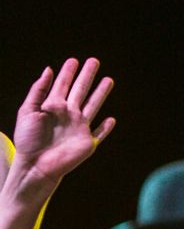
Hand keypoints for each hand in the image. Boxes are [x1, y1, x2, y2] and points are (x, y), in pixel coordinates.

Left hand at [10, 58, 114, 190]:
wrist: (35, 167)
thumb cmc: (28, 141)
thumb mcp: (27, 112)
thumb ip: (38, 91)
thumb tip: (48, 70)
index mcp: (53, 107)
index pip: (63, 85)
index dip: (68, 72)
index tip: (74, 60)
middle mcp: (68, 115)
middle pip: (80, 91)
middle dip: (87, 76)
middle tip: (94, 61)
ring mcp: (79, 128)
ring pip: (93, 106)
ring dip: (101, 93)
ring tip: (109, 80)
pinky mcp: (87, 142)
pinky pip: (100, 133)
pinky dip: (106, 127)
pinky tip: (111, 120)